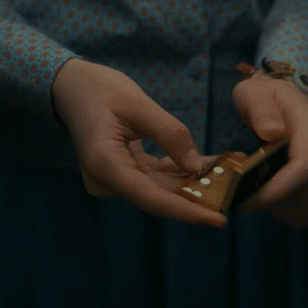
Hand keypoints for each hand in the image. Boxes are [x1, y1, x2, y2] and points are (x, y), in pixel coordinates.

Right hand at [51, 58, 226, 227]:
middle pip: (159, 197)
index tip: (218, 220)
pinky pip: (155, 178)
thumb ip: (170, 134)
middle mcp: (108, 181)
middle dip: (199, 196)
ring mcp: (114, 180)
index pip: (152, 198)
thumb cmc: (99, 90)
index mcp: (106, 166)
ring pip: (161, 188)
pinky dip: (181, 173)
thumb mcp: (138, 104)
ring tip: (231, 175)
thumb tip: (197, 166)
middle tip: (237, 192)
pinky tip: (211, 166)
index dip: (187, 211)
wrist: (70, 88)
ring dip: (194, 184)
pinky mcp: (122, 174)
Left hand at [231, 71, 307, 228]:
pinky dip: (298, 215)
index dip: (276, 191)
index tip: (247, 201)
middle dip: (277, 204)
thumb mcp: (252, 94)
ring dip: (288, 212)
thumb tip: (272, 133)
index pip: (305, 167)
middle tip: (248, 202)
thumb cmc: (262, 96)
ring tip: (262, 202)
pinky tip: (277, 205)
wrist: (281, 97)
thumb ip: (259, 110)